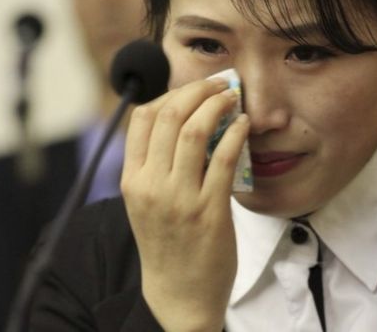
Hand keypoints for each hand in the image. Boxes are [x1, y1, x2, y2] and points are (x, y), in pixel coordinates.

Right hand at [121, 78, 249, 330]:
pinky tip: (244, 125)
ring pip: (194, 131)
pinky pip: (223, 159)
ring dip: (217, 105)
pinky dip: (236, 134)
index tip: (193, 88)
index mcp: (132, 179)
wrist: (178, 293)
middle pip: (169, 116)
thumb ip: (157, 165)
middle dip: (198, 90)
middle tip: (219, 84)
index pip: (142, 118)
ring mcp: (179, 198)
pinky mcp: (209, 211)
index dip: (170, 93)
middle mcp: (150, 185)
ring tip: (233, 97)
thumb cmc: (167, 245)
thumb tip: (187, 122)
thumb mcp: (147, 203)